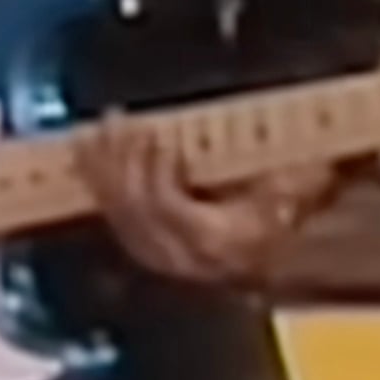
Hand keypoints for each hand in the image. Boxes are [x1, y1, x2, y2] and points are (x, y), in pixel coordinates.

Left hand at [76, 116, 328, 285]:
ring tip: (97, 128)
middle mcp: (181, 254)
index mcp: (215, 240)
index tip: (161, 139)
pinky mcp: (146, 248)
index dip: (158, 173)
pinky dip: (100, 184)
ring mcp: (160, 255)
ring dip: (104, 168)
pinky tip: (89, 154)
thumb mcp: (290, 187)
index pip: (170, 209)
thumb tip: (263, 127)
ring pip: (120, 213)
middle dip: (123, 161)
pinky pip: (115, 218)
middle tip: (120, 120)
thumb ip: (272, 166)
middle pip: (137, 209)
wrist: (279, 259)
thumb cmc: (288, 211)